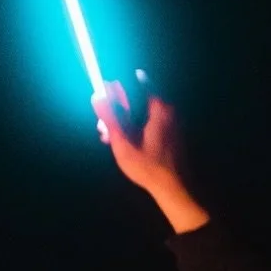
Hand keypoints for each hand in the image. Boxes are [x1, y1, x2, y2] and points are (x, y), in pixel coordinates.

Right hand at [94, 91, 209, 233]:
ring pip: (142, 113)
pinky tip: (121, 142)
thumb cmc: (148, 166)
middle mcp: (169, 111)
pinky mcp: (171, 135)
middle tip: (102, 122)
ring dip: (123, 120)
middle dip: (117, 108)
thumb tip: (97, 95)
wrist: (174, 188)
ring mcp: (172, 123)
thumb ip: (110, 117)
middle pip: (139, 98)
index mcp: (160, 108)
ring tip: (107, 135)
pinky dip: (134, 128)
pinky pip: (149, 123)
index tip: (106, 87)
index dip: (121, 85)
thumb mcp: (123, 142)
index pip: (141, 81)